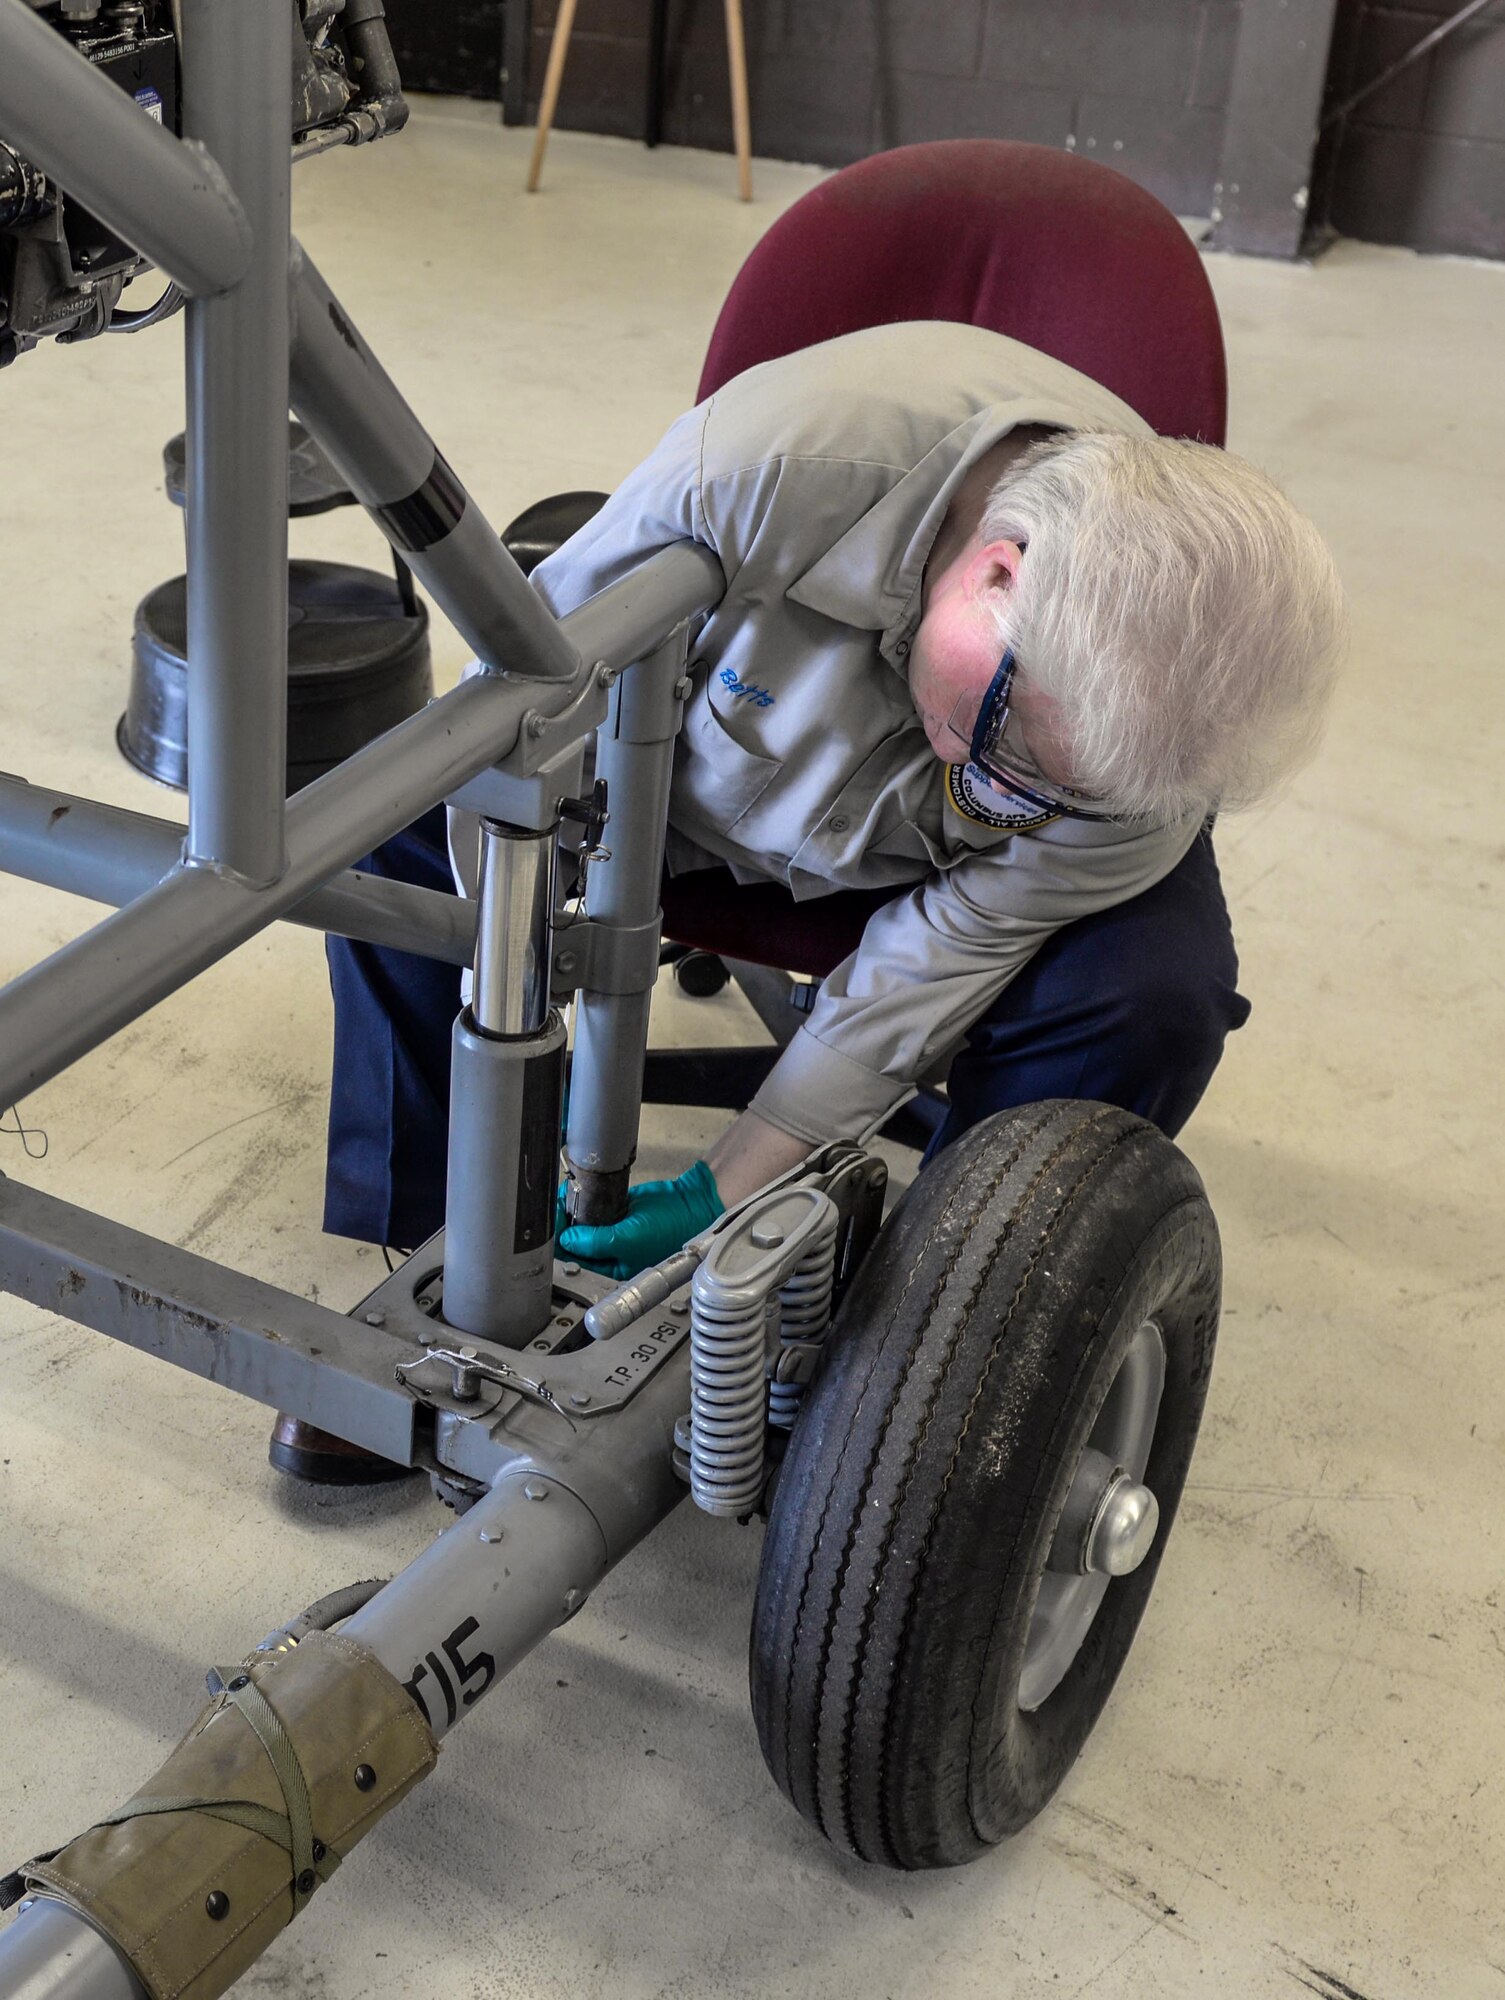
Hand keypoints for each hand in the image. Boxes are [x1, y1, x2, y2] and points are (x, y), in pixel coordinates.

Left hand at [557, 1160, 723, 1279]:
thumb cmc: (671, 1229)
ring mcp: (611, 1232)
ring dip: (569, 1211)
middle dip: (562, 1227)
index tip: (550, 1227)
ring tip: (562, 1198)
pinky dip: (581, 1200)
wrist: (690, 1202)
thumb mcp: (630, 1240)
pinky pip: (591, 1209)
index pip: (576, 1261)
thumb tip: (567, 1240)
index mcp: (613, 1270)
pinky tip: (574, 1193)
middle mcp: (610, 1254)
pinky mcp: (614, 1213)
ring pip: (580, 1225)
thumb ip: (597, 1242)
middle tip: (554, 1209)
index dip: (560, 1245)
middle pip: (575, 1243)